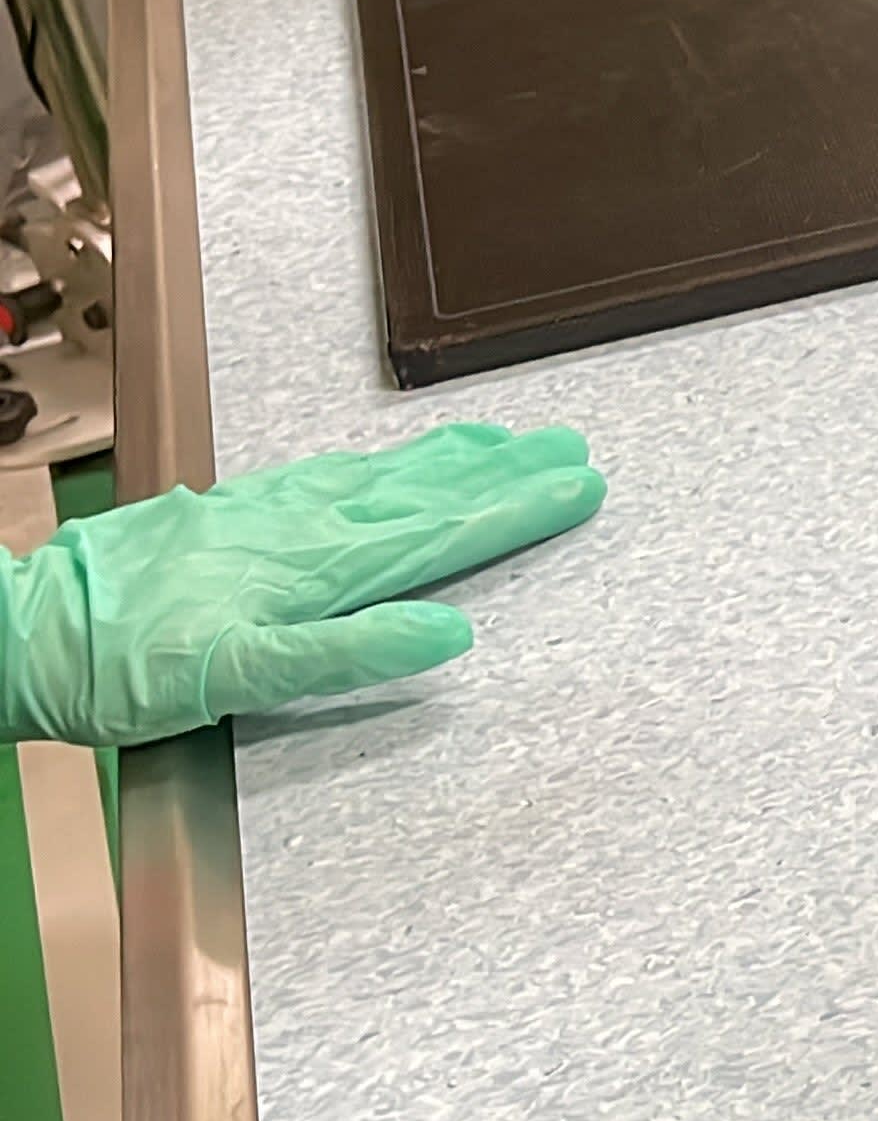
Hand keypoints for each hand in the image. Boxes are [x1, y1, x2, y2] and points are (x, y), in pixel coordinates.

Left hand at [0, 422, 604, 746]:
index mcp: (315, 569)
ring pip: (382, 476)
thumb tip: (445, 633)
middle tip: (569, 450)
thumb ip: (345, 654)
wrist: (27, 630)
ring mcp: (266, 514)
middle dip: (505, 473)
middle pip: (426, 493)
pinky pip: (332, 473)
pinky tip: (390, 462)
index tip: (578, 486)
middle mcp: (300, 528)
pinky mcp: (233, 512)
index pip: (443, 533)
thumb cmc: (122, 668)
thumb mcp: (237, 679)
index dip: (516, 511)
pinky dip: (382, 462)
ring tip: (505, 441)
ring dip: (453, 459)